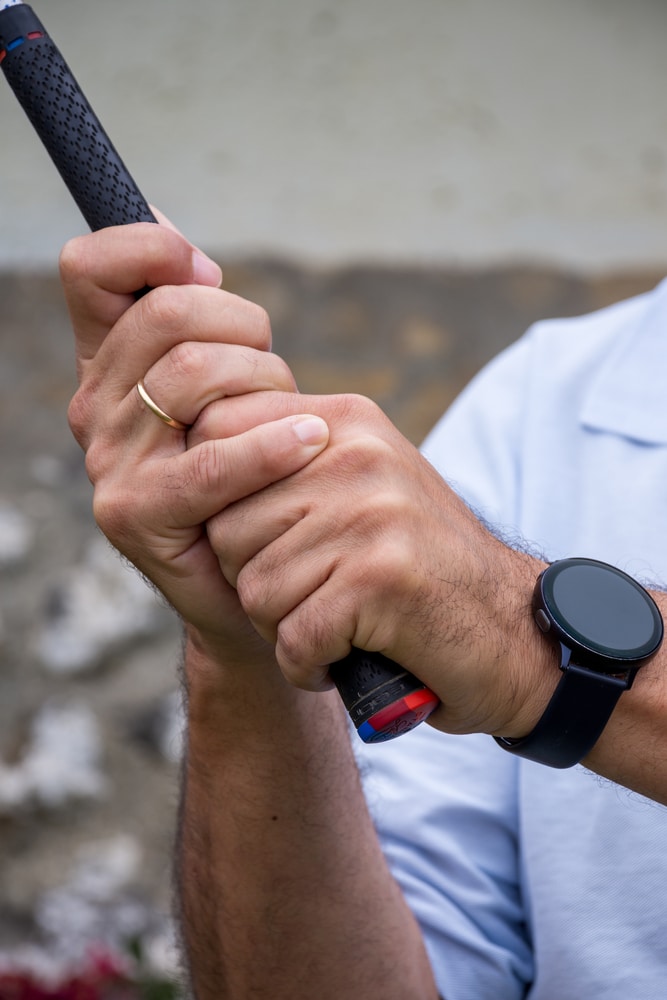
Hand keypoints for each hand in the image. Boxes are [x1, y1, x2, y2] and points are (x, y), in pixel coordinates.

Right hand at [61, 223, 328, 664]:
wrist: (248, 583)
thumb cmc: (252, 477)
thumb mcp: (229, 391)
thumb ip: (200, 325)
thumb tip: (183, 248)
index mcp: (108, 365)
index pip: (89, 271)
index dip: (147, 249)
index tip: (203, 269)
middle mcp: (95, 407)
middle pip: (162, 315)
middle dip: (240, 324)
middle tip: (273, 365)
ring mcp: (109, 463)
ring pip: (190, 374)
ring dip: (263, 384)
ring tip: (295, 419)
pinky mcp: (136, 515)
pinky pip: (212, 460)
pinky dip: (271, 446)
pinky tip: (311, 442)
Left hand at [194, 389, 552, 736]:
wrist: (516, 632)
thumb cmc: (421, 569)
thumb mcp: (364, 488)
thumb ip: (292, 461)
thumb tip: (195, 441)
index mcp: (346, 423)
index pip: (220, 437)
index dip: (223, 506)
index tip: (267, 542)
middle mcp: (357, 455)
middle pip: (227, 528)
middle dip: (256, 578)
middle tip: (315, 596)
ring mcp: (371, 514)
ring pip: (254, 589)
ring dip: (286, 627)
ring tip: (339, 623)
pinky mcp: (381, 579)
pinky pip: (293, 638)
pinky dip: (310, 666)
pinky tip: (347, 658)